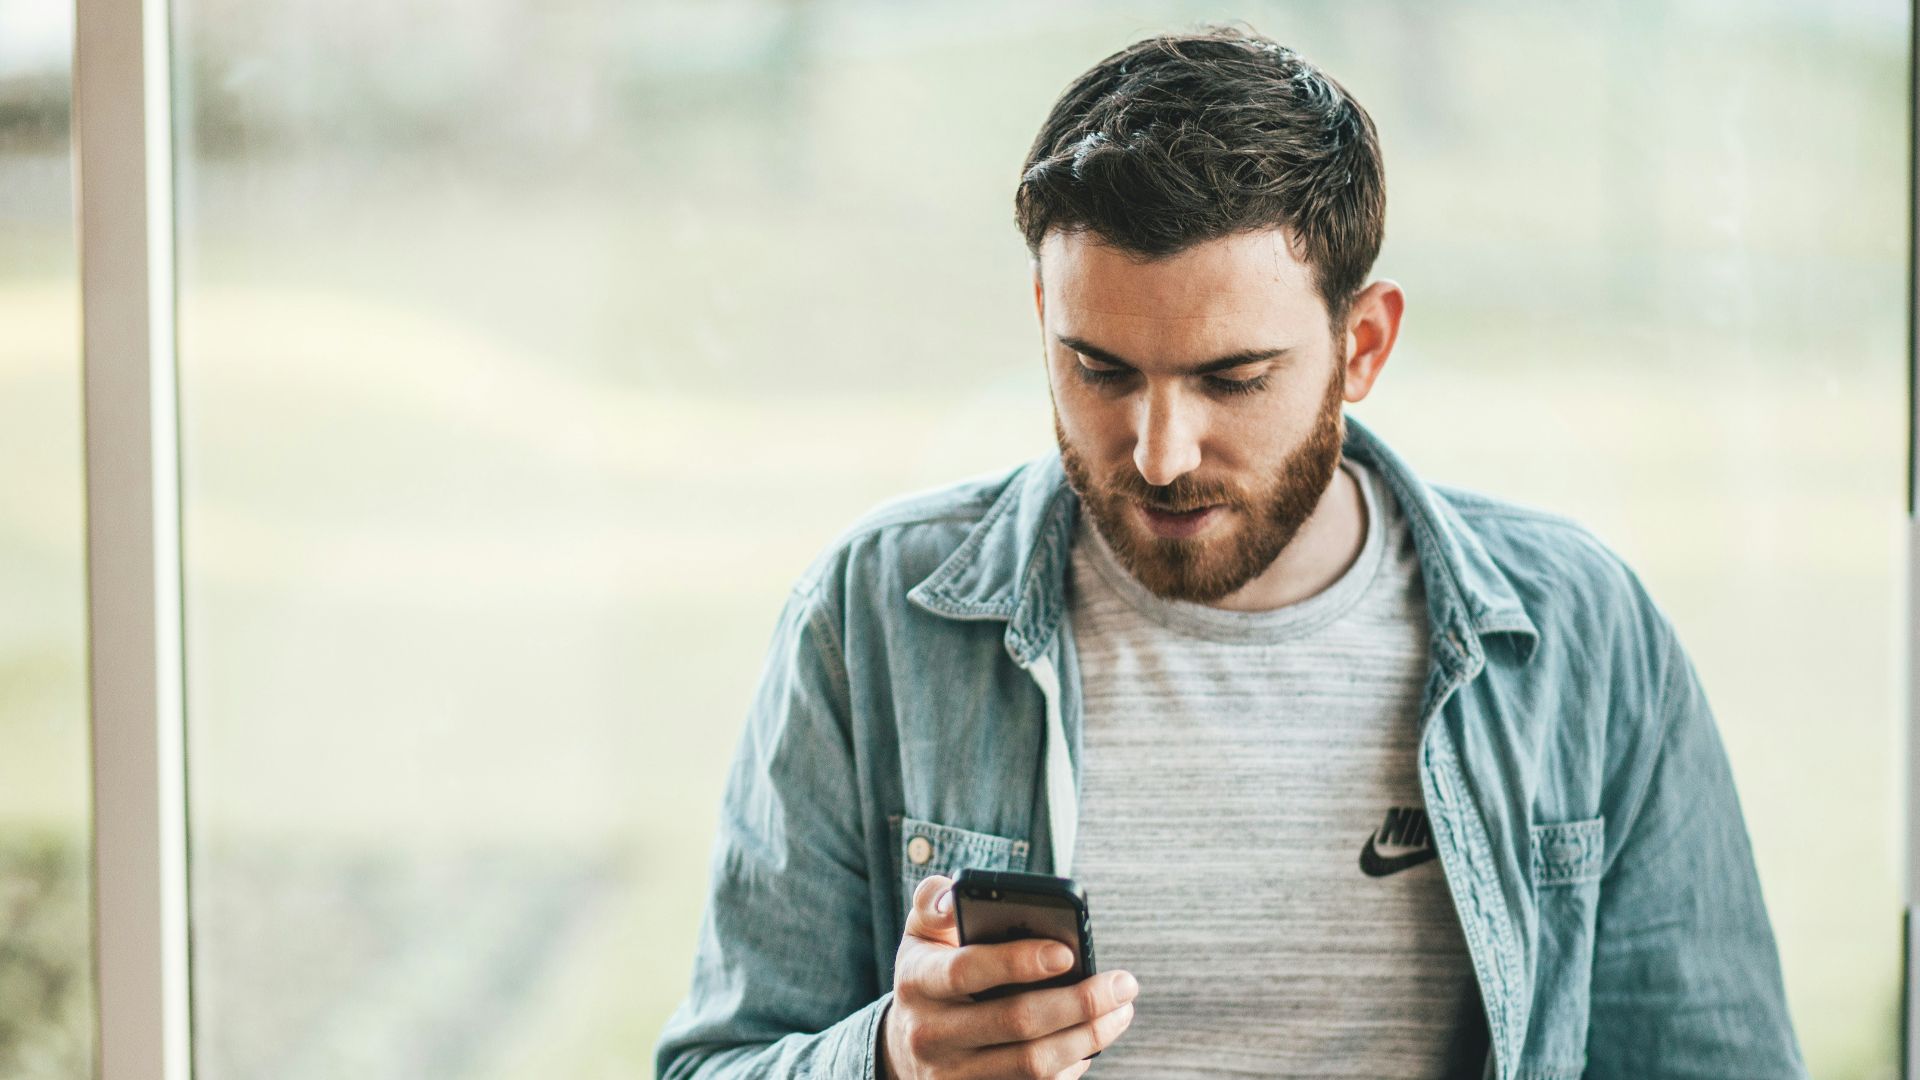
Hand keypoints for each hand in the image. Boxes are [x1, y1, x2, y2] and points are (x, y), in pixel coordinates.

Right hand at [878, 874, 1137, 1079]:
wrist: (907, 1048)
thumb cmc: (931, 974)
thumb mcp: (922, 934)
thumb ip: (934, 902)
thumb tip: (955, 896)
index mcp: (918, 981)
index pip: (967, 970)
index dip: (1018, 961)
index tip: (1068, 952)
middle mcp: (930, 1033)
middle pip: (1015, 1022)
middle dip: (1080, 1002)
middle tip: (1124, 984)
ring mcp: (952, 1076)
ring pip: (1033, 1065)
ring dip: (1088, 1038)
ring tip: (1121, 1011)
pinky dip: (1071, 1068)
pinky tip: (1091, 1042)